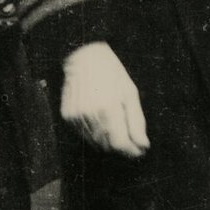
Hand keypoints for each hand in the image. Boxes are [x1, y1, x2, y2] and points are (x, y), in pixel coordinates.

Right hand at [60, 42, 148, 156]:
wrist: (84, 59)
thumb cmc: (112, 74)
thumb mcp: (130, 94)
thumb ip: (137, 122)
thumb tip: (143, 145)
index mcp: (108, 107)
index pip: (120, 143)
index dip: (131, 151)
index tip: (140, 151)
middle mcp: (90, 114)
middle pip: (108, 145)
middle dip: (122, 147)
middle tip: (133, 143)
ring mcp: (76, 116)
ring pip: (96, 143)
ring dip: (109, 142)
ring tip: (118, 129)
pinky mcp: (67, 116)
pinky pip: (84, 135)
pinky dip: (95, 134)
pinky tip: (102, 122)